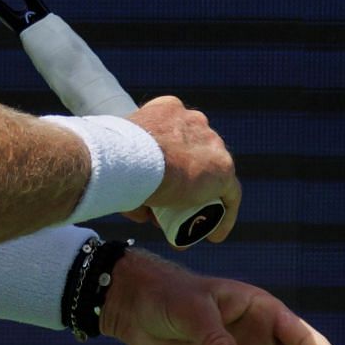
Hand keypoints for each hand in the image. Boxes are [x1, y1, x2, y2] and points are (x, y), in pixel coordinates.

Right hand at [124, 95, 239, 241]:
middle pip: (198, 154)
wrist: (129, 160)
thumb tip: (143, 211)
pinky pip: (229, 194)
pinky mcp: (223, 167)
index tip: (164, 185)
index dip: (172, 162)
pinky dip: (224, 214)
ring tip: (191, 224)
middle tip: (175, 206)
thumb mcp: (121, 162)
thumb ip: (132, 180)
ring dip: (204, 197)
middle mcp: (194, 119)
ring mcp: (211, 141)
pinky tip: (214, 235)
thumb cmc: (115, 160)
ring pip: (214, 173)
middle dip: (189, 179)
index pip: (177, 136)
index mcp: (168, 109)